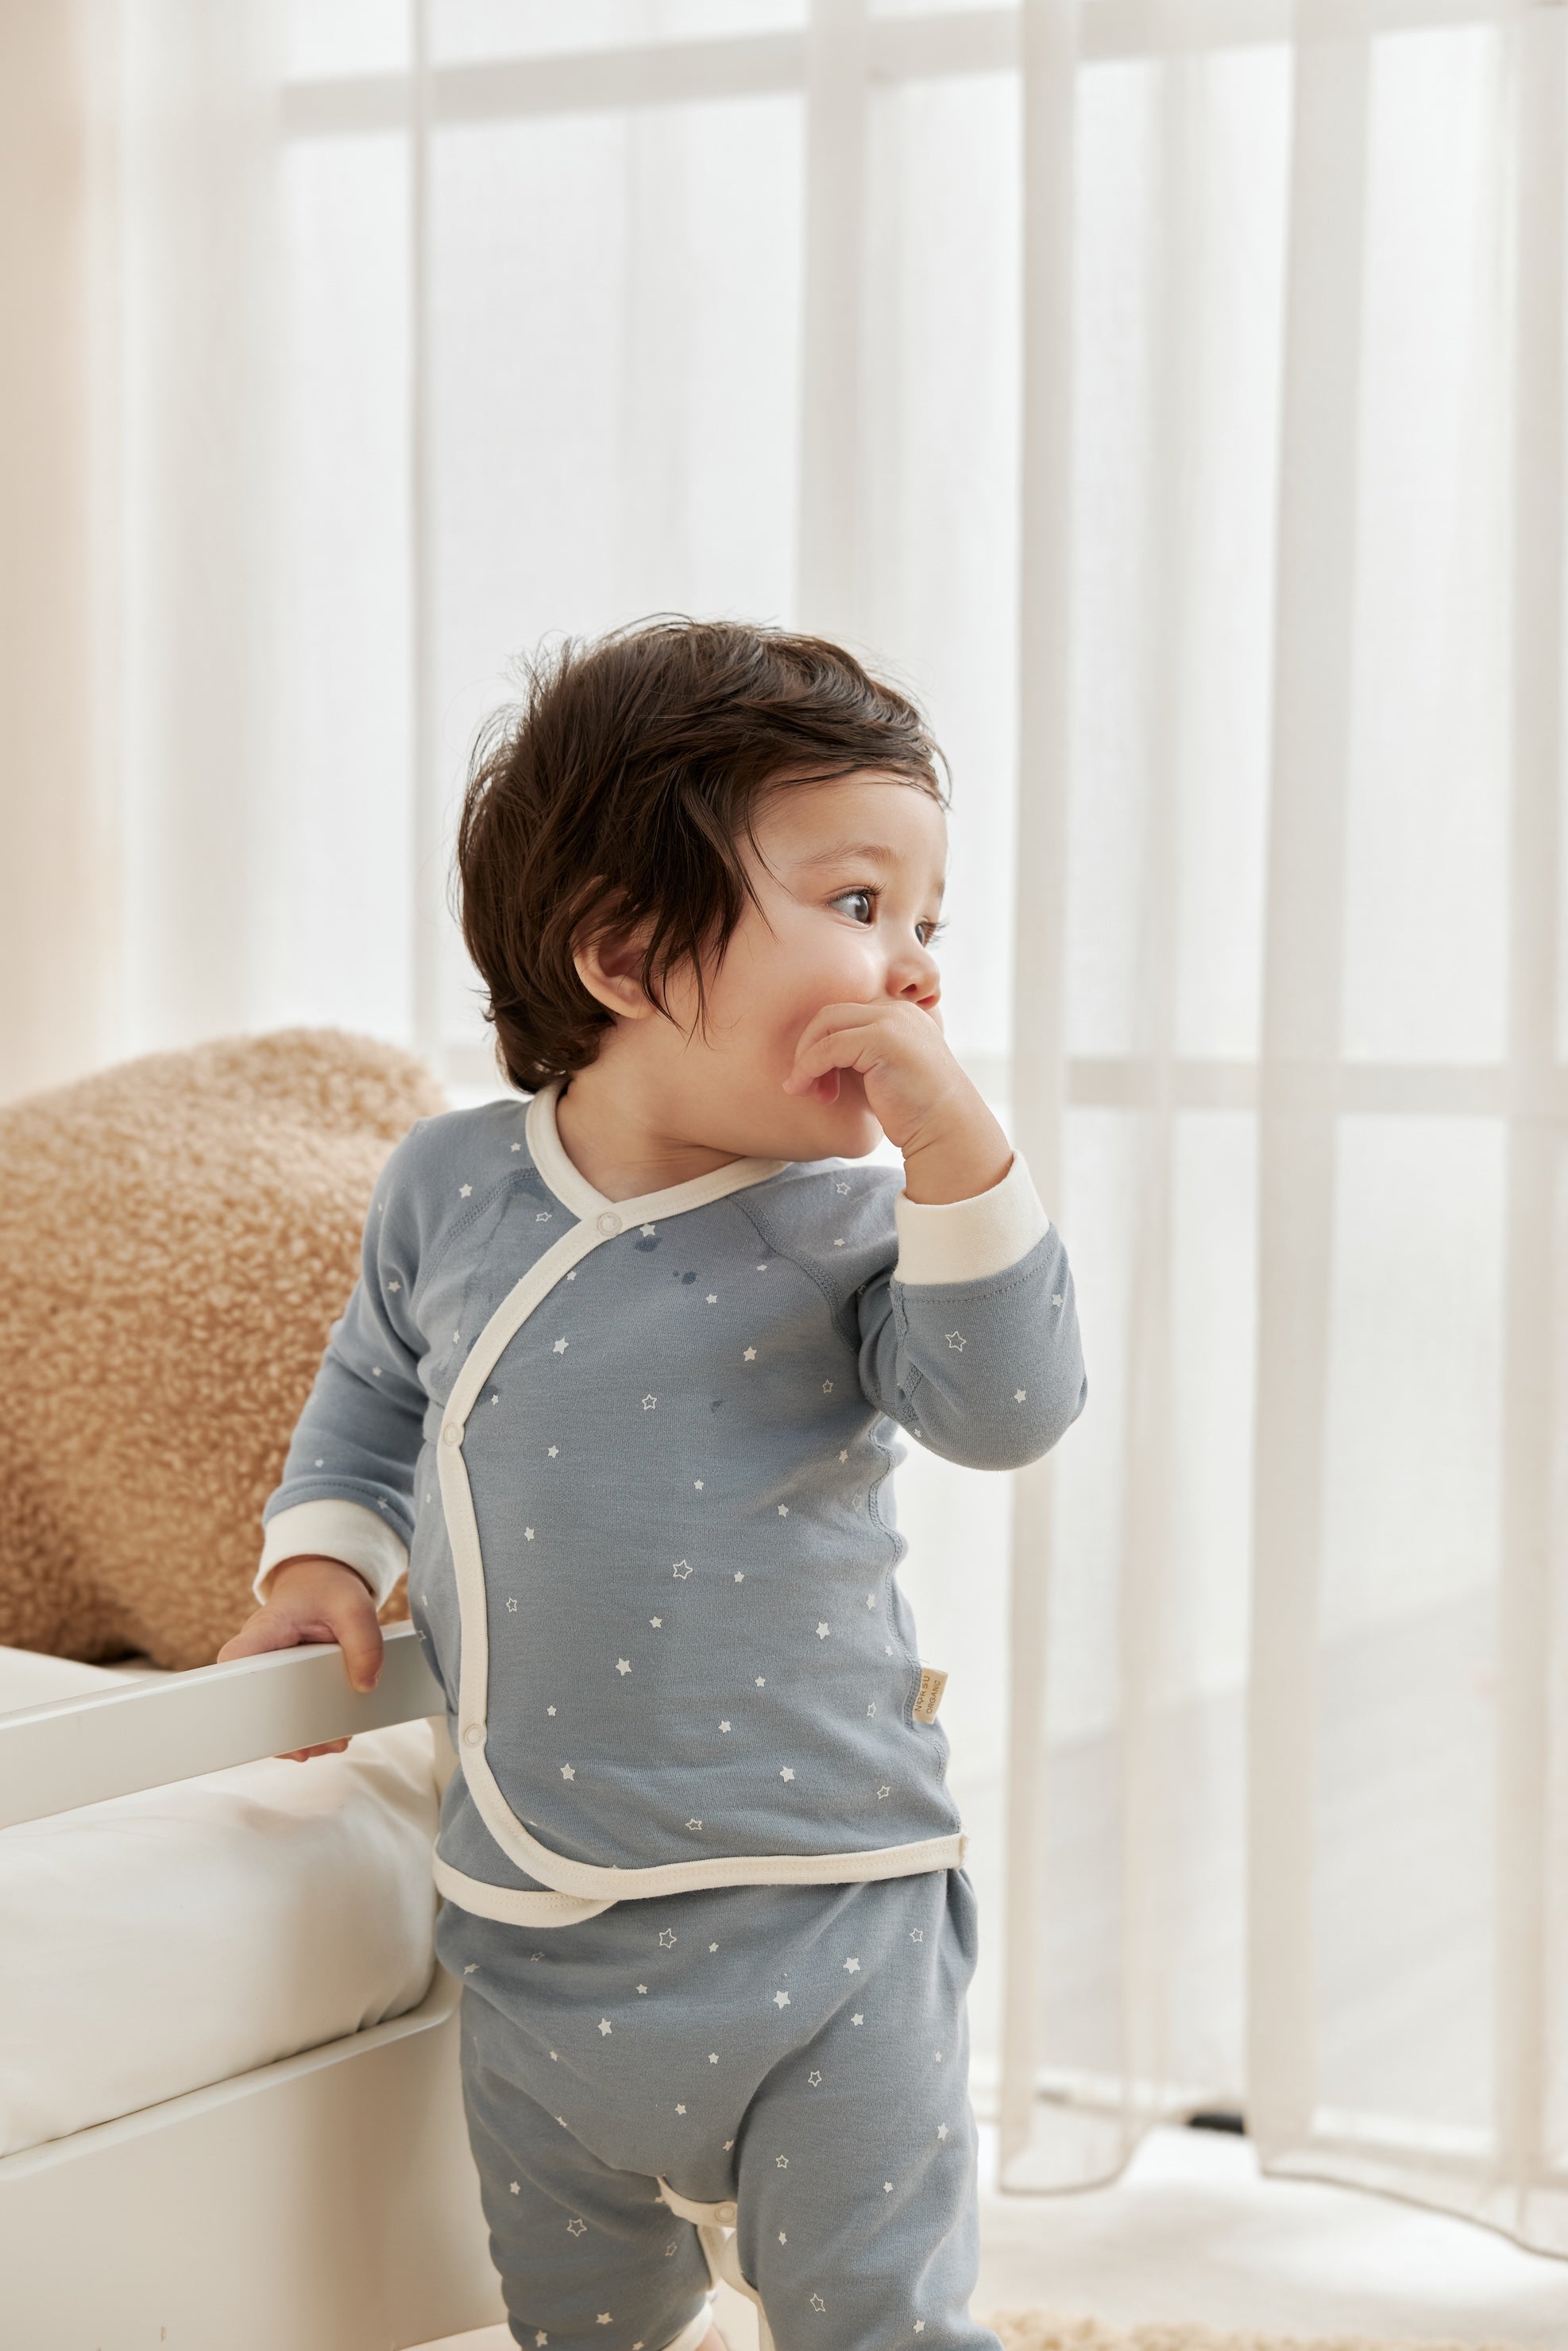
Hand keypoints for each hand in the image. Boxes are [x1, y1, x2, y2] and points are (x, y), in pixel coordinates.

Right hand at [216, 1556, 383, 1761]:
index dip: (241, 1694)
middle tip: (311, 1748)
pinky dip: (304, 1727)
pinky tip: (328, 1736)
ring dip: (297, 1736)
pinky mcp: (279, 1684)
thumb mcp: (354, 1607)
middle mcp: (256, 1656)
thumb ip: (364, 1643)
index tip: (264, 1720)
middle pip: (251, 1704)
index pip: (235, 1663)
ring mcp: (266, 1673)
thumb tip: (365, 1686)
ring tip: (332, 1743)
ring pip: (267, 1717)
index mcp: (264, 1631)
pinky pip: (283, 1712)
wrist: (320, 1583)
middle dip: (281, 1732)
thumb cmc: (328, 1591)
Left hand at [781, 999, 1012, 1203]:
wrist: (947, 1132)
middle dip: (808, 1048)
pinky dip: (809, 1067)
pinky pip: (829, 1047)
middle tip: (804, 1087)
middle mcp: (898, 1010)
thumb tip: (815, 1053)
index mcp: (900, 1015)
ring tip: (803, 1090)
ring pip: (825, 1024)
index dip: (821, 1044)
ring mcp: (891, 1021)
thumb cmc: (915, 1114)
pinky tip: (806, 1090)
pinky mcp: (882, 1039)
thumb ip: (860, 1056)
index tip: (818, 1083)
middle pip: (830, 1014)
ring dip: (805, 1058)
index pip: (844, 1015)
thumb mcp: (884, 1073)